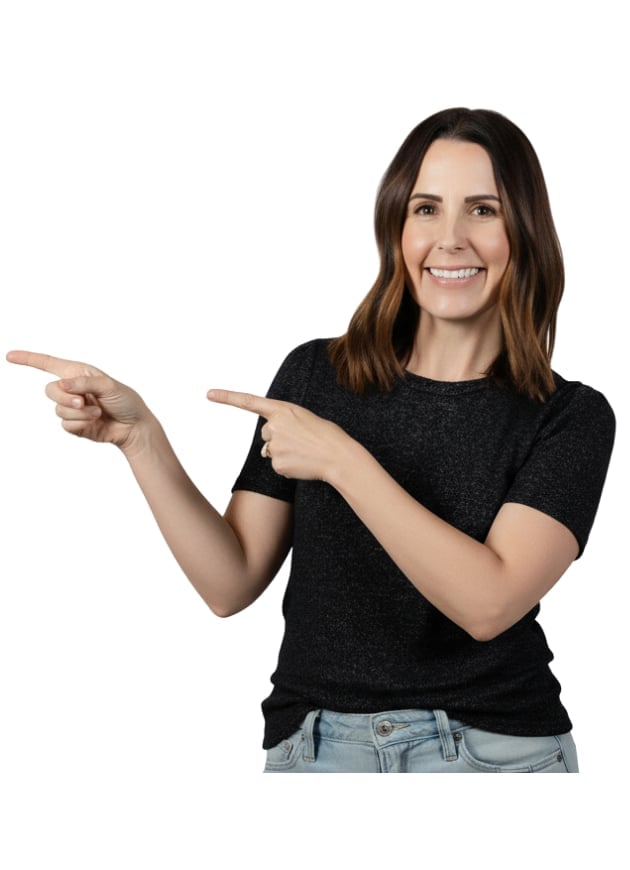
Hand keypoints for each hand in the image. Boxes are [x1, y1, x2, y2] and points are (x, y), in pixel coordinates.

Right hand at [6, 350, 152, 453]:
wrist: (134, 427)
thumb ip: (84, 383)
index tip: (10, 356)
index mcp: (79, 373)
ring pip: (58, 410)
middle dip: (66, 398)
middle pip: (50, 391)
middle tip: (84, 402)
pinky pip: (65, 424)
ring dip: (79, 413)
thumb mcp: (109, 386)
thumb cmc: (126, 401)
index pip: (48, 364)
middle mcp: (72, 389)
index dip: (28, 359)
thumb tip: (62, 385)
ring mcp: (72, 407)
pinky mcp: (74, 424)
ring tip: (97, 412)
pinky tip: (95, 421)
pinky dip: (80, 424)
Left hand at [207, 389, 351, 481]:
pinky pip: (276, 465)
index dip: (227, 397)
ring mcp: (274, 446)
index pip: (249, 401)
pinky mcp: (277, 465)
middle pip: (266, 433)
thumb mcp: (304, 419)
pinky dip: (287, 466)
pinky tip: (302, 463)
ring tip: (304, 452)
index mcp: (282, 409)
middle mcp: (274, 426)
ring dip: (284, 452)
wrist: (339, 456)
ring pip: (270, 451)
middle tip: (301, 440)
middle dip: (280, 437)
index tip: (209, 394)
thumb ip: (282, 425)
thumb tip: (264, 451)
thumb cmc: (326, 436)